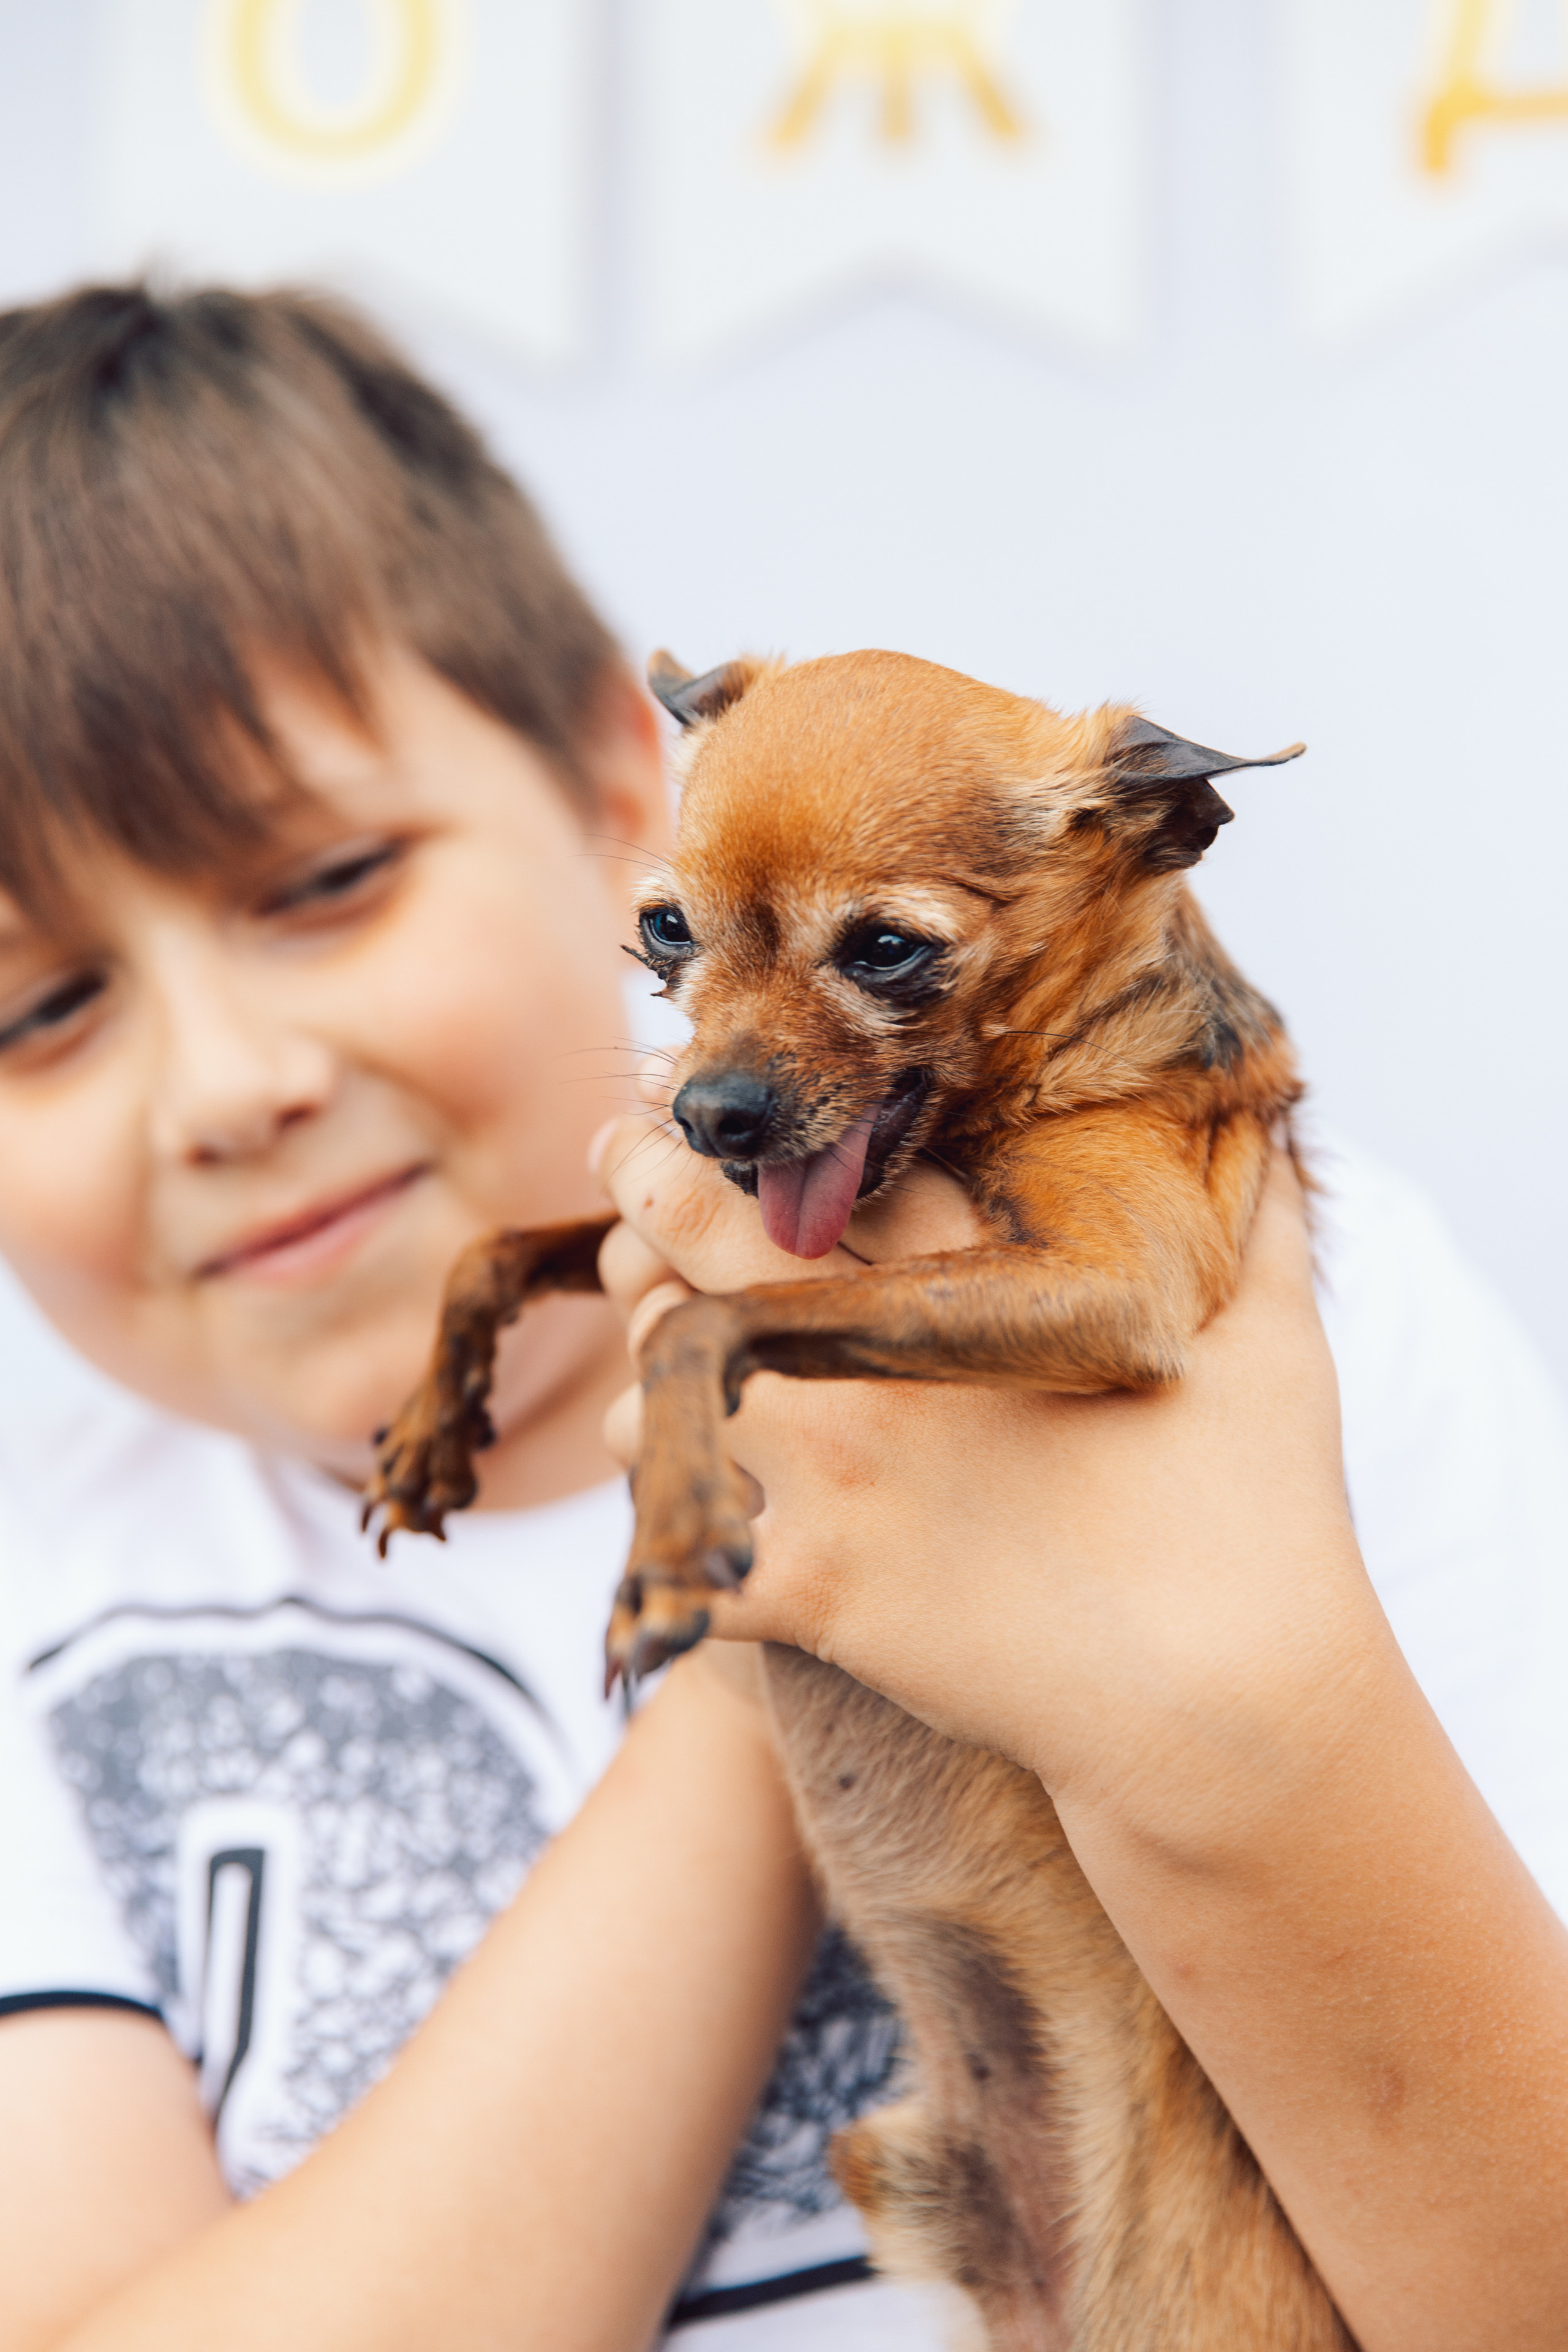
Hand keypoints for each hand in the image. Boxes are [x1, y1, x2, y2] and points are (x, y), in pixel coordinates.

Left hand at [593, 1109, 1360, 1811]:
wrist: (1230, 1709)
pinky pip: (671, 1543)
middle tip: (624, 1158)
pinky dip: (664, 1538)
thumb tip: (1269, 1126)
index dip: (750, 1131)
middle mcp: (881, 1365)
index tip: (705, 1111)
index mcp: (979, 1290)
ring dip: (652, 1384)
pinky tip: (683, 1541)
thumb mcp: (1272, 1342)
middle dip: (646, 1183)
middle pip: (700, 1236)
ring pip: (656, 1388)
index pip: (829, 1171)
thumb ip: (1258, 1223)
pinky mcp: (814, 1597)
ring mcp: (836, 1477)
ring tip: (661, 1389)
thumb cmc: (1262, 1519)